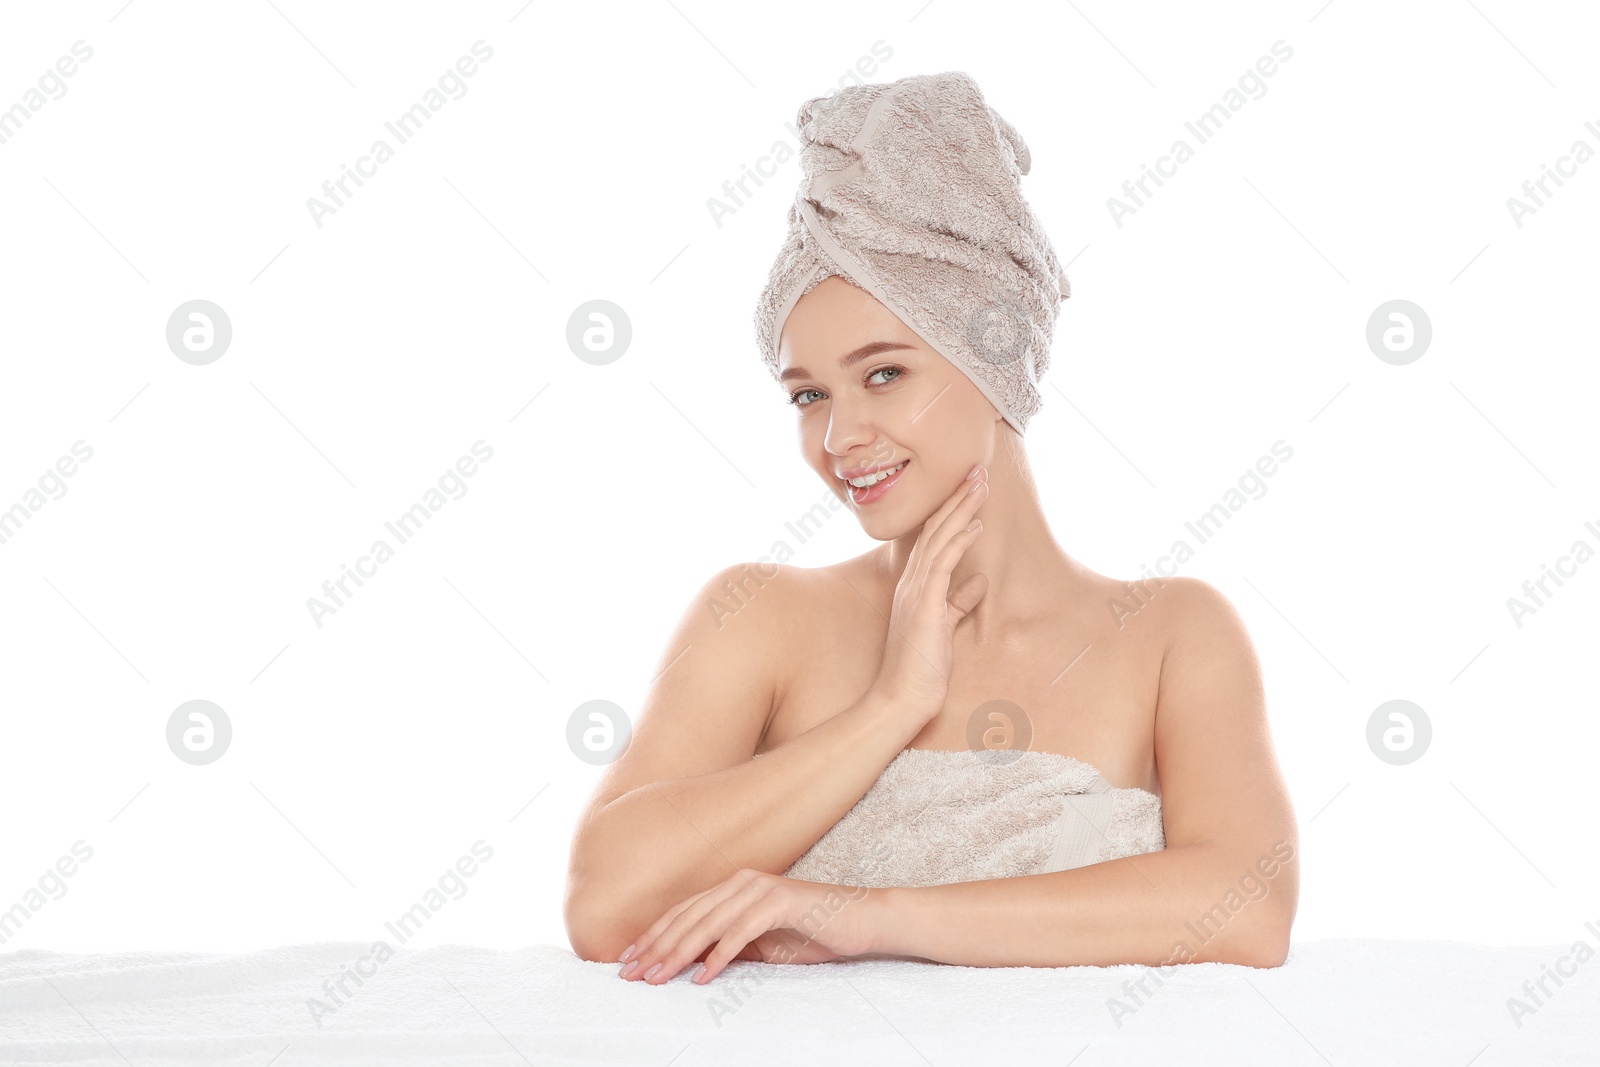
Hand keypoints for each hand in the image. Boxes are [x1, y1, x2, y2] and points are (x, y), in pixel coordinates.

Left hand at [615, 870, 881, 984]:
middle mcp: (742, 881)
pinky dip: (719, 956)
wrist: (861, 921)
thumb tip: (691, 964)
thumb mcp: (762, 944)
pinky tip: (703, 977)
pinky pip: (740, 932)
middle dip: (656, 947)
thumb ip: (728, 947)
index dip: (653, 936)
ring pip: (707, 923)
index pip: (684, 912)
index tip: (629, 961)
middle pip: (688, 917)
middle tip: (632, 974)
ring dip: (679, 953)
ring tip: (657, 977)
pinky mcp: (778, 903)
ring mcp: (760, 889)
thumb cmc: (813, 933)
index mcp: (734, 887)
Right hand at [873, 463, 990, 716]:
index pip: (934, 538)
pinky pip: (942, 565)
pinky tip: (975, 523)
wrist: (899, 699)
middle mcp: (911, 582)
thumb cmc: (921, 669)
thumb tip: (979, 582)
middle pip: (935, 529)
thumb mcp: (945, 628)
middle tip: (977, 469)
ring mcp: (915, 592)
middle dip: (958, 498)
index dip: (953, 510)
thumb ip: (959, 603)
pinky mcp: (924, 605)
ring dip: (961, 509)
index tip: (970, 487)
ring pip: (939, 539)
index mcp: (915, 586)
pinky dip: (959, 541)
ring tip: (980, 483)